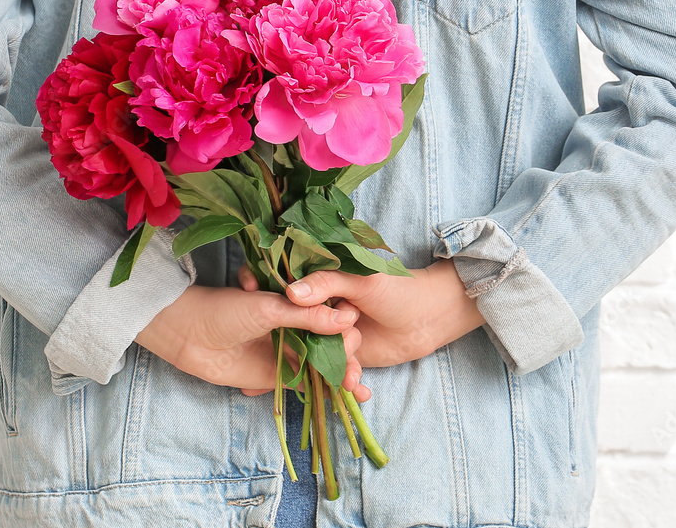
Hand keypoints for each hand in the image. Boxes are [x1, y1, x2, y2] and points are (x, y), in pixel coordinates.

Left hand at [134, 284, 370, 398]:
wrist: (187, 333)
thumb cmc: (224, 310)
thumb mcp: (267, 308)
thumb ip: (306, 316)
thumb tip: (347, 320)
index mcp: (296, 300)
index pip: (331, 313)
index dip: (346, 326)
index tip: (352, 337)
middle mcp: (296, 324)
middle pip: (332, 341)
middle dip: (347, 355)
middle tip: (351, 369)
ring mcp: (289, 349)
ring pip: (324, 364)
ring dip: (344, 376)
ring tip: (360, 390)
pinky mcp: (279, 373)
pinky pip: (308, 382)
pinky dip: (328, 390)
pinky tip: (349, 398)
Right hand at [240, 260, 484, 390]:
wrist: (432, 317)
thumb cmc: (399, 289)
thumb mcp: (363, 280)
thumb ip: (328, 283)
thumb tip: (290, 293)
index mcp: (322, 282)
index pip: (285, 293)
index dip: (263, 304)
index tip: (243, 315)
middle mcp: (321, 308)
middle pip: (290, 330)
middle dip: (270, 353)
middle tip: (245, 377)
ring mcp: (331, 333)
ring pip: (308, 354)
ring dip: (298, 373)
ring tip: (273, 392)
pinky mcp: (346, 355)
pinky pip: (330, 371)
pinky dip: (324, 384)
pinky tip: (309, 396)